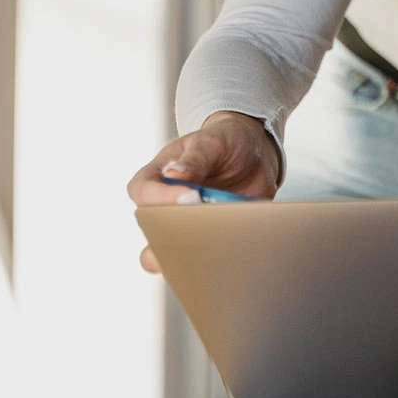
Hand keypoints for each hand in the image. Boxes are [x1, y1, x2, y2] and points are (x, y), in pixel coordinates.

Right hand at [126, 111, 282, 272]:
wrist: (254, 154)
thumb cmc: (223, 141)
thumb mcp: (211, 141)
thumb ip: (195, 158)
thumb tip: (174, 174)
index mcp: (157, 178)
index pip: (143, 192)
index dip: (161, 198)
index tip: (191, 196)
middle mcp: (167, 206)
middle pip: (152, 234)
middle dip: (169, 241)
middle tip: (197, 236)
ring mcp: (188, 226)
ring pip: (176, 254)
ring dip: (194, 255)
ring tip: (217, 249)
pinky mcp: (211, 238)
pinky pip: (208, 256)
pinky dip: (221, 256)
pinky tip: (238, 248)